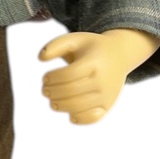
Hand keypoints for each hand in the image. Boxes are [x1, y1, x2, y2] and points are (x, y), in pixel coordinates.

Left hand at [38, 28, 159, 125]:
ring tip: (53, 101)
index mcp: (94, 62)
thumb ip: (55, 46)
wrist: (119, 56)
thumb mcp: (74, 39)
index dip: (52, 78)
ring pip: (78, 107)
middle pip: (71, 91)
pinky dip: (78, 119)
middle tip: (45, 90)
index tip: (45, 77)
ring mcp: (106, 95)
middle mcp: (102, 80)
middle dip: (52, 92)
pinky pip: (91, 119)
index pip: (68, 75)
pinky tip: (70, 112)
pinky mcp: (107, 106)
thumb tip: (40, 58)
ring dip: (60, 105)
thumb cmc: (90, 48)